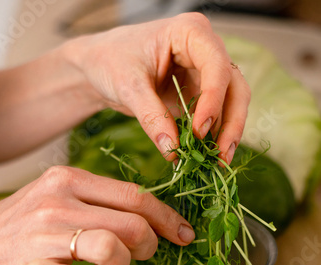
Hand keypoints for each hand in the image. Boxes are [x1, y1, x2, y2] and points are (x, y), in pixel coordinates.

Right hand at [0, 166, 194, 264]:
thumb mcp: (58, 197)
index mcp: (68, 179)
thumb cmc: (25, 225)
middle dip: (151, 244)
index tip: (183, 232)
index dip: (167, 217)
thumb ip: (99, 202)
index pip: (135, 195)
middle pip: (132, 224)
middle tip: (145, 254)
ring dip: (122, 263)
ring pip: (112, 249)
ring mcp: (42, 236)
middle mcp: (57, 203)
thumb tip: (148, 218)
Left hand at [69, 12, 249, 163]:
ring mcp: (205, 73)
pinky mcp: (199, 94)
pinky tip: (207, 157)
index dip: (213, 100)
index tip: (200, 131)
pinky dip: (213, 137)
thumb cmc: (110, 61)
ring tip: (218, 162)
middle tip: (221, 155)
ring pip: (232, 103)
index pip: (217, 65)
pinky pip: (215, 116)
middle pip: (234, 86)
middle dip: (231, 123)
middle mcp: (205, 50)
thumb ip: (151, 116)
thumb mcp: (128, 86)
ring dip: (227, 134)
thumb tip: (173, 150)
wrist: (99, 66)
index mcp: (190, 32)